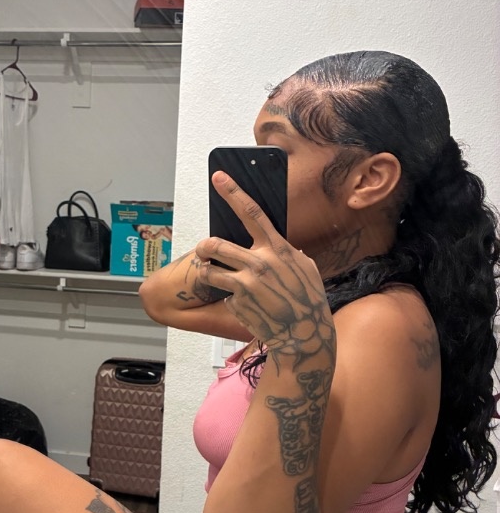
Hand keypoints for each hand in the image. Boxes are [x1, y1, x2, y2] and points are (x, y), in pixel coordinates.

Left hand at [195, 172, 335, 368]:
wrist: (304, 335)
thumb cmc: (308, 300)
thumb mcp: (305, 268)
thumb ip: (287, 253)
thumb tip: (280, 244)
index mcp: (277, 249)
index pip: (252, 212)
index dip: (233, 192)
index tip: (218, 177)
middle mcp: (259, 263)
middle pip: (215, 245)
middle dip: (204, 247)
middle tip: (204, 251)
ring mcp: (246, 284)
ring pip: (208, 271)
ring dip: (206, 272)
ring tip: (212, 276)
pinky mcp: (237, 303)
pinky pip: (224, 295)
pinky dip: (230, 298)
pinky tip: (246, 306)